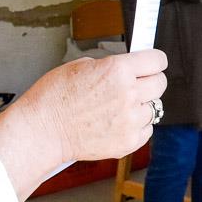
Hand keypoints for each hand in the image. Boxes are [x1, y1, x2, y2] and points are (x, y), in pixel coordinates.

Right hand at [0, 49, 168, 198]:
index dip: (153, 61)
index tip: (150, 64)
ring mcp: (130, 120)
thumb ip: (110, 66)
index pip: (157, 60)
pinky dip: (135, 126)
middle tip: (135, 85)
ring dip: (141, 106)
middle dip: (149, 82)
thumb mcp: (80, 66)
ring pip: (154, 108)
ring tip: (117, 108)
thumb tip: (126, 67)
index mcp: (117, 70)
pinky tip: (116, 123)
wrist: (41, 131)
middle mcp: (128, 94)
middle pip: (161, 83)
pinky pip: (146, 130)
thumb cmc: (53, 98)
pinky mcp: (128, 142)